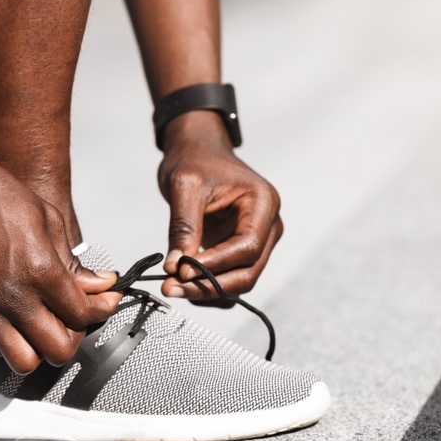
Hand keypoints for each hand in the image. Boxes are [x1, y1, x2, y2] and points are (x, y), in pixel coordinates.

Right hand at [0, 146, 120, 372]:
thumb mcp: (49, 220)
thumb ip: (73, 261)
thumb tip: (97, 284)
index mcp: (40, 272)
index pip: (83, 315)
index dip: (101, 310)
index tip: (104, 301)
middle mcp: (13, 296)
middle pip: (58, 349)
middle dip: (74, 336)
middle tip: (74, 319)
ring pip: (23, 362)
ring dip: (40, 349)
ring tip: (44, 327)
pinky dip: (10, 342)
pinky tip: (16, 320)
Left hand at [157, 111, 283, 302]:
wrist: (198, 150)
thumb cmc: (195, 159)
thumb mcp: (184, 185)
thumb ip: (183, 226)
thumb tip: (175, 268)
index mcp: (263, 203)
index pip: (247, 247)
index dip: (215, 265)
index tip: (180, 272)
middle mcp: (268, 225)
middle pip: (248, 271)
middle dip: (210, 285)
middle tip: (171, 288)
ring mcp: (259, 240)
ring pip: (241, 280)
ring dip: (208, 291)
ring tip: (172, 287)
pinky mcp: (241, 250)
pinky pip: (231, 279)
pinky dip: (209, 288)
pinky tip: (183, 285)